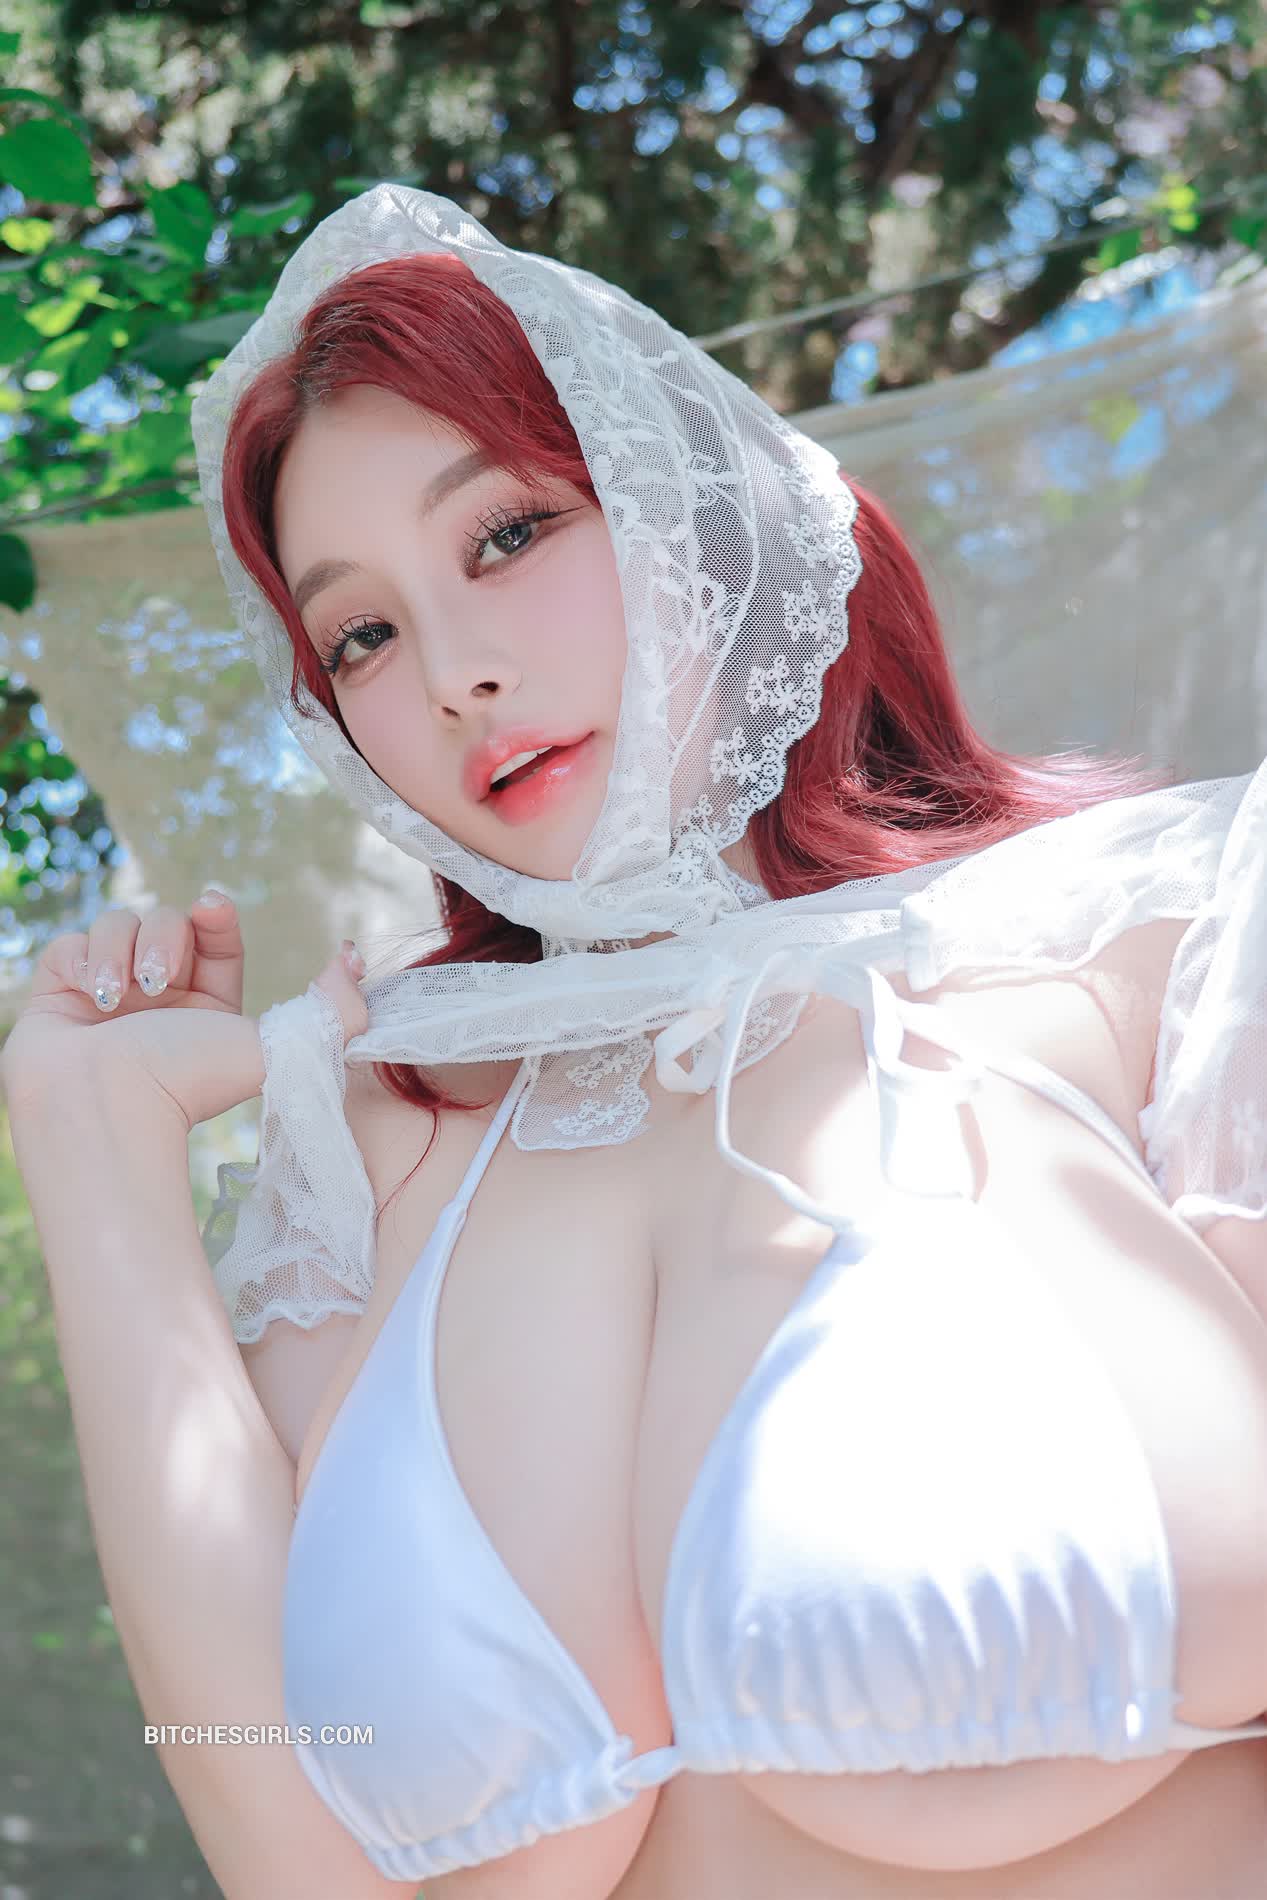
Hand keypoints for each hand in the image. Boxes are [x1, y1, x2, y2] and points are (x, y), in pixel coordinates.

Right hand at [0, 888, 368, 1130]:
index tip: (213, 911)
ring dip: (124, 950)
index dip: (215, 915)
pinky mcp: (58, 993)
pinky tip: (93, 998)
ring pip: (117, 923)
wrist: (109, 1109)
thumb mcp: (279, 1046)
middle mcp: (157, 997)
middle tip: (160, 982)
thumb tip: (353, 959)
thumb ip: (335, 1010)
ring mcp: (106, 994)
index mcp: (207, 1005)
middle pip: (165, 919)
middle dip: (166, 938)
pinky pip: (72, 943)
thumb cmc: (190, 1083)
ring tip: (122, 998)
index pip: (214, 934)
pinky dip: (85, 961)